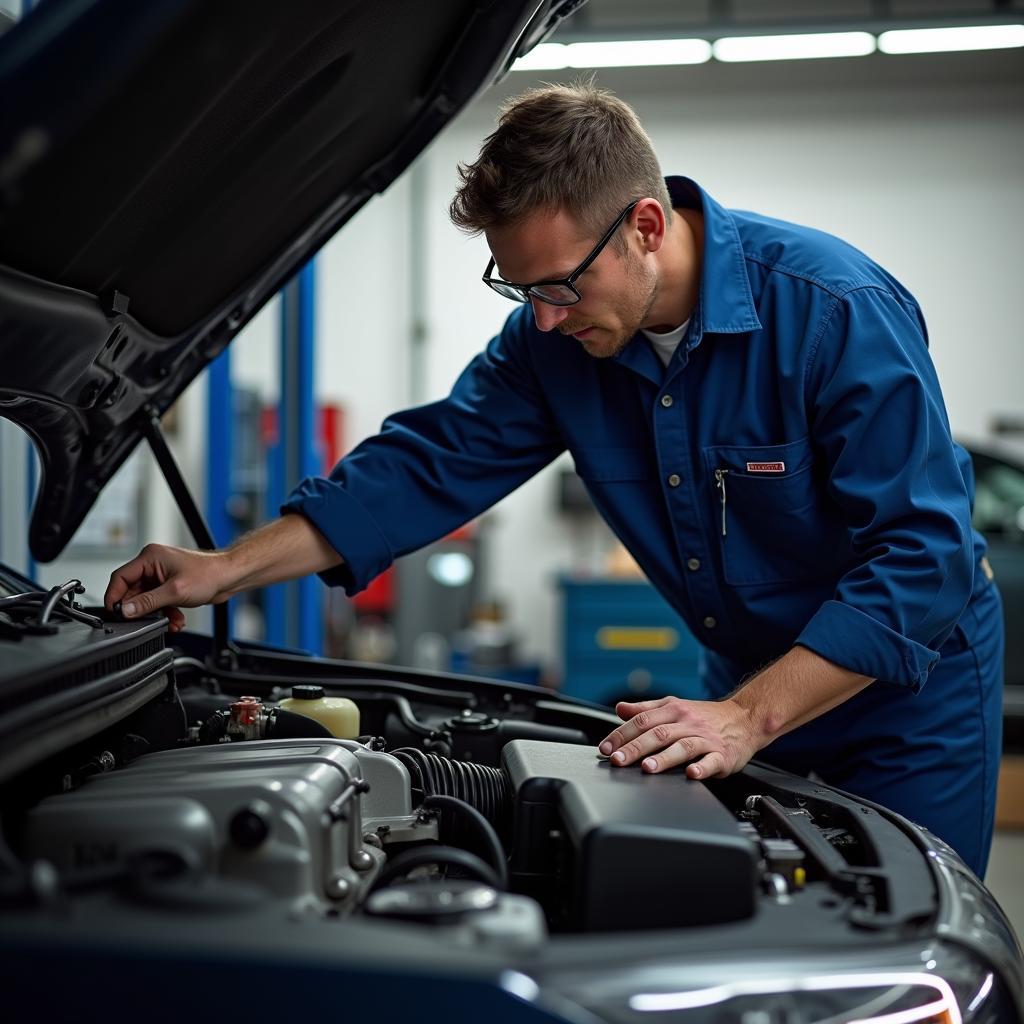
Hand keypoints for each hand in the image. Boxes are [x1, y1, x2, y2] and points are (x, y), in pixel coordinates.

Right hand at [105, 543, 232, 631]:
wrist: (229, 577)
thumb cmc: (208, 575)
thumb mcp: (174, 592)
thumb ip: (148, 602)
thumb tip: (126, 610)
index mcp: (150, 557)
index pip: (121, 577)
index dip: (115, 596)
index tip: (114, 613)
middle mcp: (153, 564)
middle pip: (133, 590)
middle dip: (140, 609)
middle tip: (143, 622)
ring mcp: (162, 574)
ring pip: (147, 599)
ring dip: (155, 613)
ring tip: (168, 623)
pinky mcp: (170, 584)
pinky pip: (159, 601)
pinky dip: (165, 612)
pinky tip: (176, 620)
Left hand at [598, 695, 758, 779]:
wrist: (746, 717)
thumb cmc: (706, 716)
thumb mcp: (674, 706)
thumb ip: (646, 709)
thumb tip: (620, 709)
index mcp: (673, 710)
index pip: (642, 720)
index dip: (622, 734)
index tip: (606, 747)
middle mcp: (688, 722)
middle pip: (658, 733)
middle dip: (635, 748)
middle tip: (617, 760)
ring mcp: (706, 739)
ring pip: (682, 746)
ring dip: (664, 758)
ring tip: (647, 768)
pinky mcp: (723, 755)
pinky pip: (712, 761)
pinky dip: (702, 768)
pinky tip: (692, 774)